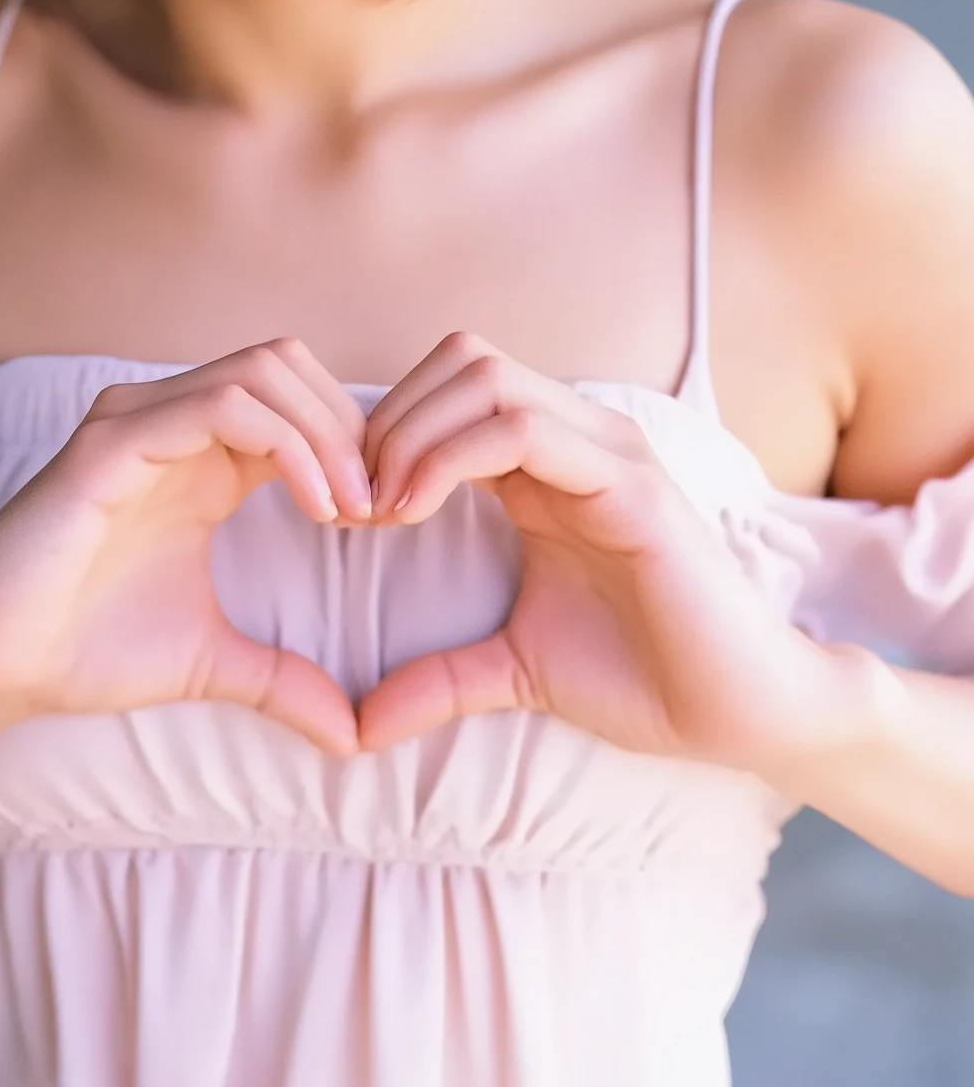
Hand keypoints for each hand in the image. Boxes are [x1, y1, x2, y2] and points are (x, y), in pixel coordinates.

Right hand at [0, 340, 373, 755]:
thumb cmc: (83, 646)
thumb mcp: (213, 661)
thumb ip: (284, 681)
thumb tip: (355, 736)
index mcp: (197, 452)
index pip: (297, 396)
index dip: (355, 443)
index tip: (388, 519)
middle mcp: (169, 418)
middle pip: (289, 363)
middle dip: (349, 427)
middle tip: (380, 509)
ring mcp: (138, 420)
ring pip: (264, 371)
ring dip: (327, 433)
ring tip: (352, 511)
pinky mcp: (111, 440)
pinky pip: (222, 406)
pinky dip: (288, 445)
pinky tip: (317, 508)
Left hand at [357, 332, 846, 769]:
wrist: (740, 716)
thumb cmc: (643, 677)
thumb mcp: (513, 670)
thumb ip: (438, 680)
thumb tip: (358, 727)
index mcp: (551, 463)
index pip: (452, 386)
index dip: (386, 431)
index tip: (345, 506)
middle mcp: (582, 437)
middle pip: (462, 359)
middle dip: (390, 419)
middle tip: (355, 501)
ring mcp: (611, 452)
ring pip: (486, 377)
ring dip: (412, 434)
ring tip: (380, 509)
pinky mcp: (634, 485)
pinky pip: (525, 431)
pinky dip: (450, 457)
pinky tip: (414, 512)